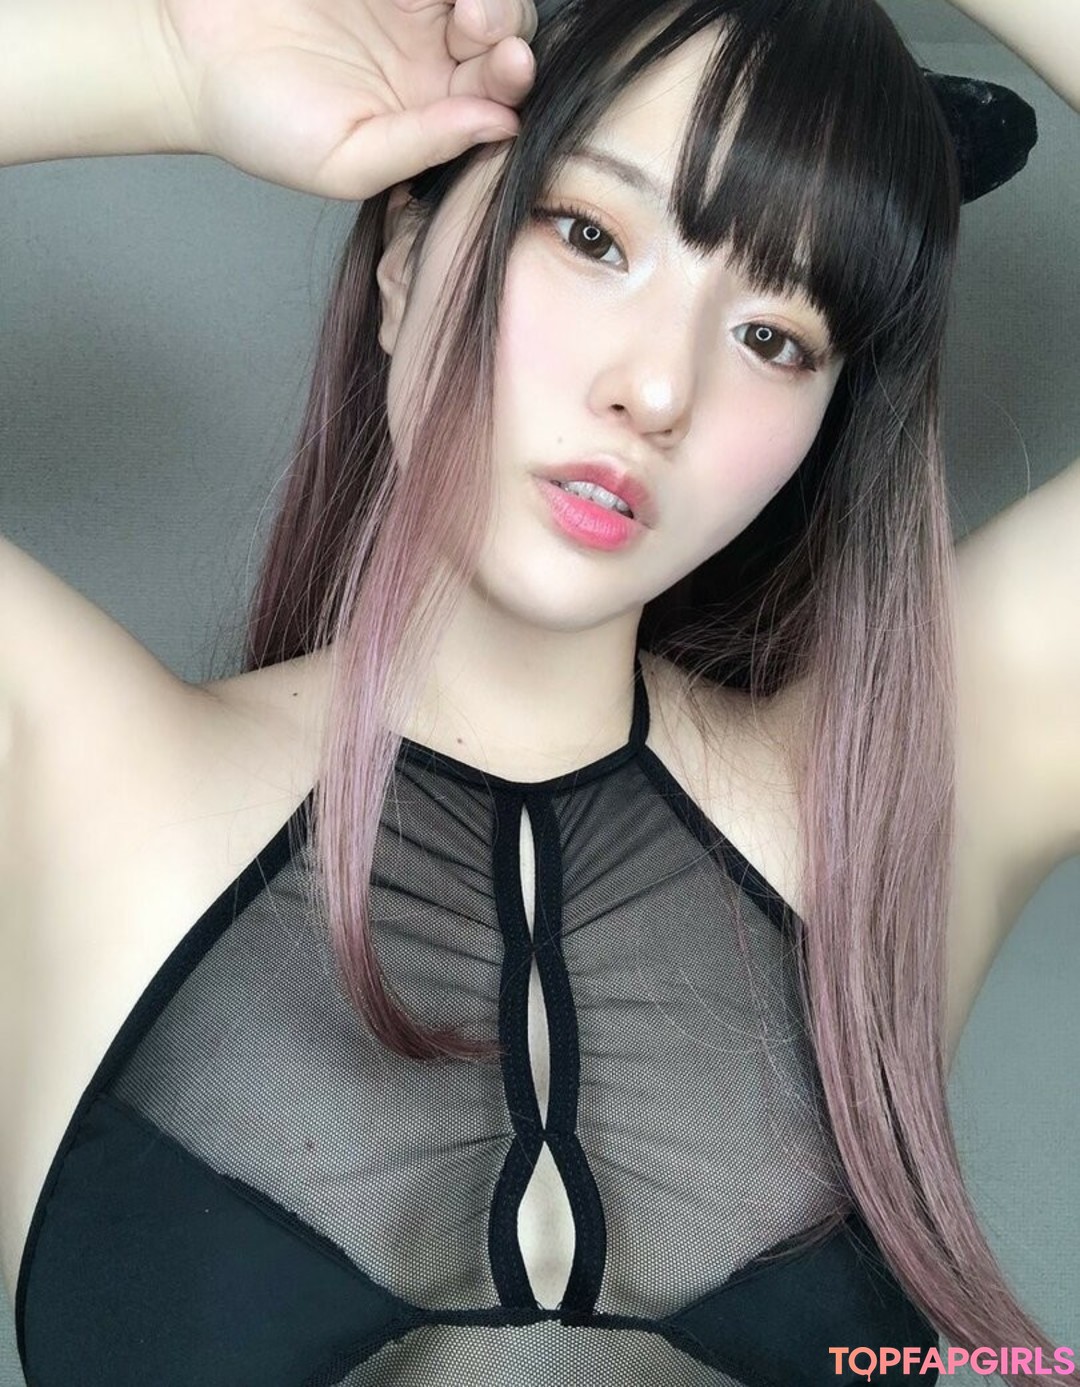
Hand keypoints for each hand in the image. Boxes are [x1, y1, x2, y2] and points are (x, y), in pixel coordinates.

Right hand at [156, 0, 537, 198]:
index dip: (513, 74)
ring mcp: (405, 0)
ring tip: (462, 3)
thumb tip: (500, 128)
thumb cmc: (261, 124)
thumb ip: (424, 146)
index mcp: (431, 108)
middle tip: (476, 22)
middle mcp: (429, 50)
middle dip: (505, 21)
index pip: (498, 90)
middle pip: (501, 26)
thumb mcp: (348, 162)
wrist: (187, 59)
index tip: (507, 63)